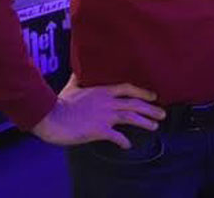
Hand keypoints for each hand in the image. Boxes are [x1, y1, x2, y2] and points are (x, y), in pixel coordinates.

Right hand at [31, 74, 165, 148]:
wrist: (50, 116)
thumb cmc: (59, 102)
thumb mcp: (72, 86)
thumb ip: (79, 78)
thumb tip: (79, 68)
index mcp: (102, 91)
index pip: (128, 88)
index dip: (142, 92)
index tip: (154, 96)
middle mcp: (107, 102)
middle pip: (134, 104)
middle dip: (150, 109)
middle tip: (163, 114)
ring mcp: (104, 116)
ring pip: (130, 118)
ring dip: (144, 122)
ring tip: (154, 127)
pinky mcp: (98, 130)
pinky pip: (116, 136)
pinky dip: (123, 141)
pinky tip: (128, 145)